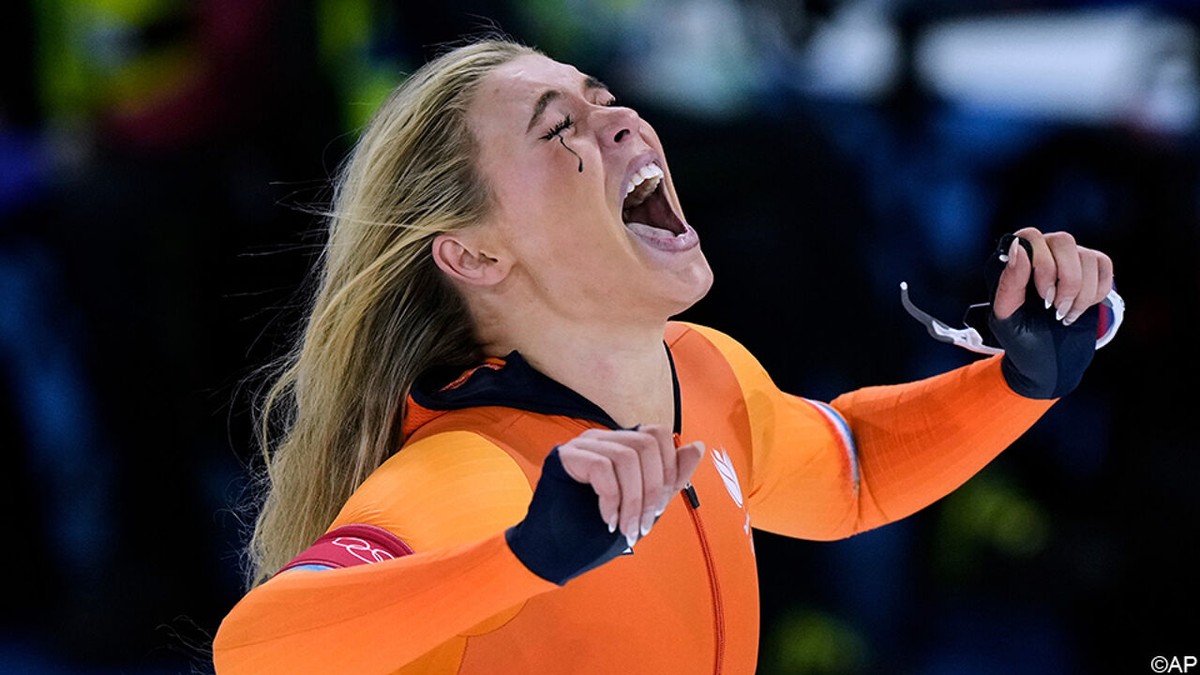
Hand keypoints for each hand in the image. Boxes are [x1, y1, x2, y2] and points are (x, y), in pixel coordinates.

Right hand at [506, 427, 703, 584]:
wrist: (554, 555)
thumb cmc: (595, 531)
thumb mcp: (644, 506)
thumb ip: (669, 479)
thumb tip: (698, 446)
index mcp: (620, 445)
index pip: (657, 434)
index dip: (668, 469)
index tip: (658, 510)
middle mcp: (601, 438)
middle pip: (646, 443)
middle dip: (653, 489)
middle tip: (642, 525)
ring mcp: (581, 445)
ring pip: (627, 456)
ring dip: (633, 500)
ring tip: (624, 528)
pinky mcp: (564, 457)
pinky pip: (602, 467)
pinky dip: (611, 499)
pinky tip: (606, 519)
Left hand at [987, 228, 1115, 398]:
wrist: (1046, 361)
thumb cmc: (1020, 338)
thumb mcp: (1006, 315)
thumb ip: (1009, 282)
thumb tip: (1018, 247)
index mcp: (1014, 259)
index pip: (1030, 236)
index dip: (1042, 265)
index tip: (1042, 297)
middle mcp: (1042, 251)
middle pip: (1064, 241)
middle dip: (1066, 280)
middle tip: (1055, 308)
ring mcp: (1068, 258)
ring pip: (1087, 256)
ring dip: (1081, 293)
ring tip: (1065, 314)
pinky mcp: (1091, 270)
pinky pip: (1104, 265)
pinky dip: (1096, 292)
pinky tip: (1080, 308)